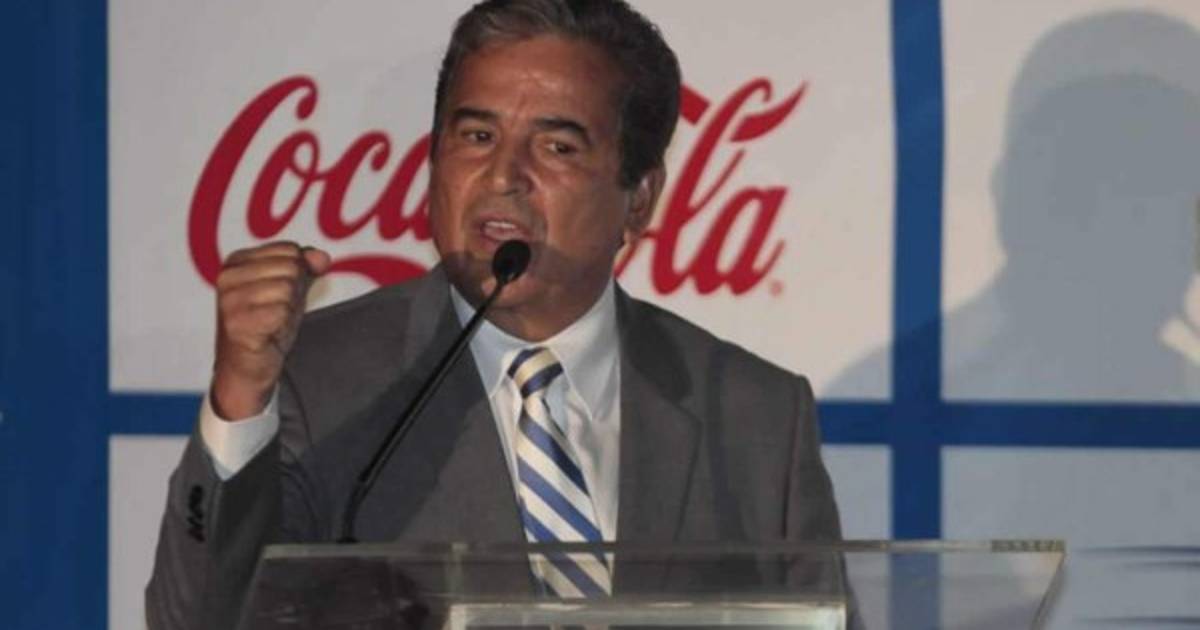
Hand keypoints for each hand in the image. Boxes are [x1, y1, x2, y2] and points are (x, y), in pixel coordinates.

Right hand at [210, 241, 330, 419]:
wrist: (247, 368)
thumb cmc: (265, 326)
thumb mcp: (289, 289)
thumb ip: (306, 267)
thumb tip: (322, 257)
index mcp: (236, 261)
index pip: (291, 249)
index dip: (297, 275)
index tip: (277, 296)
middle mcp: (228, 277)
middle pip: (291, 267)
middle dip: (293, 293)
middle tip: (276, 312)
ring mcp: (230, 300)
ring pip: (287, 288)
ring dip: (288, 310)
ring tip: (271, 322)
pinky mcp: (237, 323)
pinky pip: (281, 312)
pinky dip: (282, 325)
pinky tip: (267, 333)